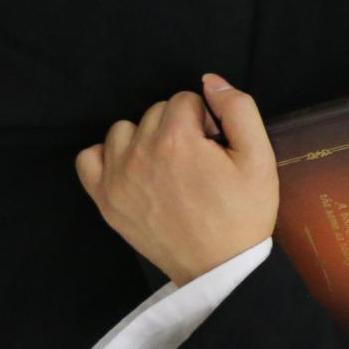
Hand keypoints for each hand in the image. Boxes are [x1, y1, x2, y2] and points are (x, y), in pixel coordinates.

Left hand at [75, 75, 280, 287]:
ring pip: (124, 130)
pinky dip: (108, 157)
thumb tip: (210, 81)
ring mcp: (117, 178)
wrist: (219, 267)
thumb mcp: (259, 159)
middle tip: (198, 161)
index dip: (206, 119)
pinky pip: (89, 158)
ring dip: (144, 138)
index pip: (186, 99)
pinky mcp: (105, 200)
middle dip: (178, 127)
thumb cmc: (242, 214)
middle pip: (155, 111)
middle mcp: (140, 154)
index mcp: (178, 141)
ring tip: (167, 165)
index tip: (216, 146)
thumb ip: (238, 109)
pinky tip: (133, 169)